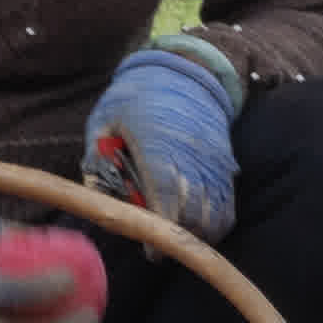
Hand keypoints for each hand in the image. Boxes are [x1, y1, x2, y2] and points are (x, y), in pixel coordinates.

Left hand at [82, 34, 241, 236]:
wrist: (185, 73)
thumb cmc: (137, 97)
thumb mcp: (105, 118)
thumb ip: (95, 157)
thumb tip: (93, 196)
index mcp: (158, 144)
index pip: (165, 191)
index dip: (160, 225)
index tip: (150, 249)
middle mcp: (191, 157)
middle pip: (193, 213)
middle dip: (175, 237)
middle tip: (154, 241)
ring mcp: (213, 164)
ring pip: (215, 217)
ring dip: (195, 234)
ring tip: (174, 234)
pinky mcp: (226, 168)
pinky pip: (228, 209)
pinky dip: (214, 225)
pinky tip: (194, 226)